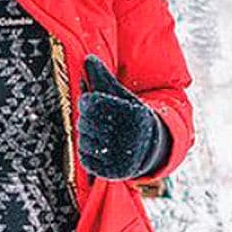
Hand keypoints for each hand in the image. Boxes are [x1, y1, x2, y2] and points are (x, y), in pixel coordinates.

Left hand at [76, 54, 165, 179]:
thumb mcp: (121, 95)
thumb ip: (103, 78)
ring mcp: (118, 157)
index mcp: (129, 114)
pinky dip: (87, 151)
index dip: (88, 102)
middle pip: (85, 122)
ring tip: (102, 133)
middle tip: (99, 120)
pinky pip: (85, 158)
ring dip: (87, 135)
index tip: (93, 102)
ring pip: (83, 141)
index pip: (91, 104)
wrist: (149, 147)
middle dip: (87, 119)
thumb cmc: (130, 115)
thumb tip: (88, 59)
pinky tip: (100, 146)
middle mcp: (125, 137)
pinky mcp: (110, 172)